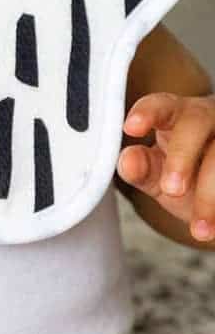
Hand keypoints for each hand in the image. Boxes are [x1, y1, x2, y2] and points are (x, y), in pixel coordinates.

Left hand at [118, 92, 214, 241]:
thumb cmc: (185, 176)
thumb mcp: (159, 175)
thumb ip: (141, 168)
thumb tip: (128, 162)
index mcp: (176, 114)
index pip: (161, 104)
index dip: (147, 113)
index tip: (130, 128)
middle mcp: (206, 117)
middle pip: (195, 123)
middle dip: (182, 156)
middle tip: (172, 189)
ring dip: (209, 195)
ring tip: (198, 229)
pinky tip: (214, 228)